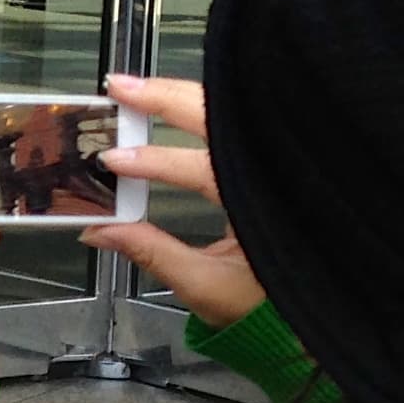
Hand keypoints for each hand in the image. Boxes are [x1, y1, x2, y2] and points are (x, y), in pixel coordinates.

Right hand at [80, 73, 265, 327]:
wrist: (305, 313)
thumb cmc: (266, 302)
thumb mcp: (205, 284)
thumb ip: (150, 252)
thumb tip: (99, 231)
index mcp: (258, 200)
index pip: (199, 167)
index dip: (153, 162)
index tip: (113, 160)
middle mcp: (268, 171)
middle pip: (216, 118)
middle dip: (164, 99)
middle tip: (119, 89)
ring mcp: (266, 163)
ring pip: (224, 113)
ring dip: (177, 97)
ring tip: (134, 89)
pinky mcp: (259, 166)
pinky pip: (228, 126)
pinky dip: (196, 107)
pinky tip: (169, 99)